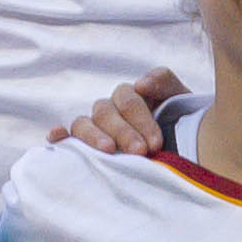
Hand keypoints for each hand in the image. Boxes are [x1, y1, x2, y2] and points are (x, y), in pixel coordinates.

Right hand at [52, 67, 184, 156]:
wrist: (185, 157)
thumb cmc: (182, 128)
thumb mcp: (182, 102)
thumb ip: (165, 84)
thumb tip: (140, 83)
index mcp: (132, 97)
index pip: (128, 98)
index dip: (140, 118)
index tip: (156, 143)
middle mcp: (110, 111)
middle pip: (105, 112)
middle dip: (122, 132)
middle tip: (140, 152)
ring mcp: (95, 129)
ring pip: (83, 123)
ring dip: (93, 136)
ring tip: (108, 151)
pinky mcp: (83, 147)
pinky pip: (66, 137)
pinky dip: (59, 136)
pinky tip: (57, 137)